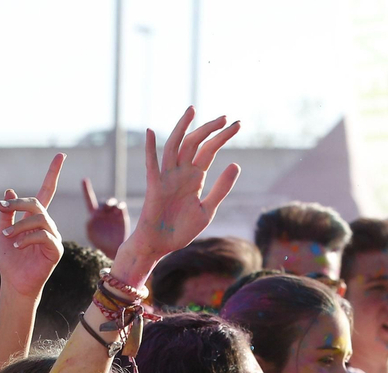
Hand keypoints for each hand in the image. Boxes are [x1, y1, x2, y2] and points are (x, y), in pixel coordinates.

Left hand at [0, 154, 64, 299]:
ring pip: (39, 219)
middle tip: (1, 207)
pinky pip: (44, 236)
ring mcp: (54, 237)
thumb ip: (7, 212)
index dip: (53, 173)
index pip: (47, 191)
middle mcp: (48, 225)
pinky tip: (16, 245)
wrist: (14, 283)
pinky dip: (27, 238)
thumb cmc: (10, 260)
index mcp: (36, 218)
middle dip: (18, 203)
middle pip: (37, 203)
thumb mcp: (3, 231)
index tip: (60, 155)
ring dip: (19, 224)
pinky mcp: (56, 250)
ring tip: (6, 235)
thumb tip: (9, 190)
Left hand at [81, 177, 128, 258]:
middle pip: (103, 202)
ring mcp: (113, 212)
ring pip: (112, 202)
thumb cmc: (101, 243)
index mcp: (94, 215)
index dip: (86, 189)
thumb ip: (89, 224)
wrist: (114, 249)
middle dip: (104, 204)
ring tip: (110, 208)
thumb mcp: (91, 234)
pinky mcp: (122, 215)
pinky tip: (118, 209)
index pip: (89, 200)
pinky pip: (121, 206)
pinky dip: (119, 206)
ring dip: (110, 203)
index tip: (84, 179)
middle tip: (105, 208)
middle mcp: (104, 212)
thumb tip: (93, 215)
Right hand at [113, 107, 241, 280]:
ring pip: (175, 147)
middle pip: (195, 143)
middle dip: (209, 129)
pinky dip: (150, 149)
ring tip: (193, 111)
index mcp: (195, 177)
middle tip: (226, 117)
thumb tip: (236, 163)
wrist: (161, 246)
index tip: (237, 125)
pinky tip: (151, 132)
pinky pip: (152, 165)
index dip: (222, 137)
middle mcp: (181, 173)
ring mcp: (167, 178)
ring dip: (183, 128)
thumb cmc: (181, 230)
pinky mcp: (155, 187)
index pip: (209, 150)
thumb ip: (221, 188)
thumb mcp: (207, 210)